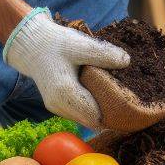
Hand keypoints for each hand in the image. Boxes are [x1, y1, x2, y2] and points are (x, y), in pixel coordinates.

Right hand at [2, 9, 129, 130]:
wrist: (33, 46)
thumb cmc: (56, 44)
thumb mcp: (81, 45)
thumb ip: (103, 54)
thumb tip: (127, 62)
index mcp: (65, 94)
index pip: (95, 116)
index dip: (114, 113)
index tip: (131, 105)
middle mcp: (59, 107)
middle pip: (92, 120)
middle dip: (109, 112)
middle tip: (128, 101)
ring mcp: (57, 108)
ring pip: (85, 118)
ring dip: (100, 110)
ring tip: (117, 96)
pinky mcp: (58, 106)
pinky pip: (79, 112)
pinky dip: (91, 106)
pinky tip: (102, 94)